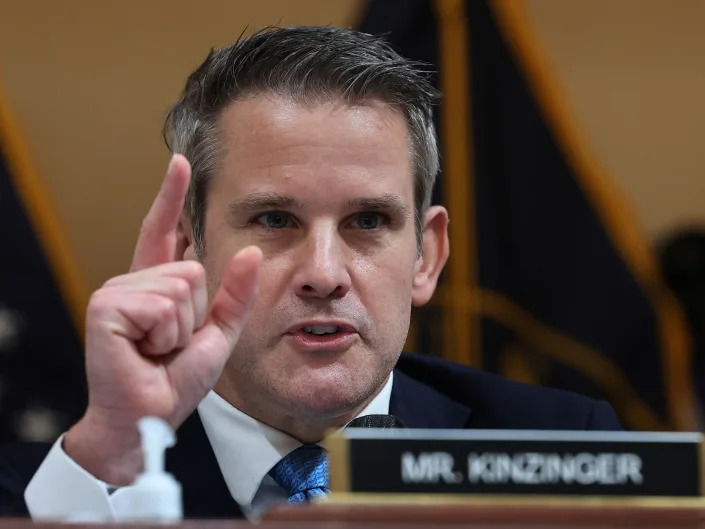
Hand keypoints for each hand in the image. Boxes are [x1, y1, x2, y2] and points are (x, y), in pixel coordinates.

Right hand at [64, 155, 260, 483]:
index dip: (172, 196)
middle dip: (194, 314)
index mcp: (157, 285)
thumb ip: (234, 294)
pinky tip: (143, 349)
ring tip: (157, 348)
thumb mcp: (218, 334)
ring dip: (180, 327)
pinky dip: (164, 334)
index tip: (180, 162)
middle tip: (170, 343)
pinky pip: (162, 305)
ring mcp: (118, 290)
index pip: (166, 231)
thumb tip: (250, 250)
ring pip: (181, 285)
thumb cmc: (177, 379)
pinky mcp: (107, 305)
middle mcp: (135, 280)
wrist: (150, 417)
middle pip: (192, 268)